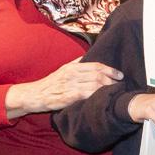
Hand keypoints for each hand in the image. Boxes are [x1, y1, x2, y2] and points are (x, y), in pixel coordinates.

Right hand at [5, 58, 122, 116]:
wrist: (34, 95)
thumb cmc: (51, 83)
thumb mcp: (63, 69)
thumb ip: (76, 63)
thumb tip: (89, 56)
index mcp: (72, 67)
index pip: (96, 66)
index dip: (110, 70)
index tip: (120, 75)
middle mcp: (72, 74)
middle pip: (98, 75)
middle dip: (112, 79)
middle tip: (120, 84)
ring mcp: (70, 85)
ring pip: (95, 84)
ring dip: (108, 88)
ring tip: (115, 91)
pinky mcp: (69, 96)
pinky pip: (87, 94)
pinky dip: (98, 95)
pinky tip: (104, 98)